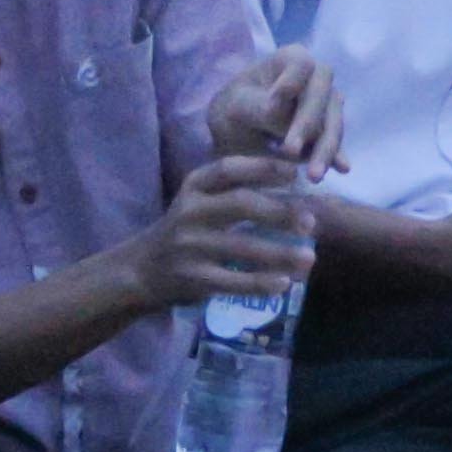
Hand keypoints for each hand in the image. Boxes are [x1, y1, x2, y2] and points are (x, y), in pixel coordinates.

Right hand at [126, 152, 318, 309]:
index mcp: (194, 187)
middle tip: (311, 223)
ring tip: (309, 259)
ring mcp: (189, 246)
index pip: (229, 169)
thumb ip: (235, 189)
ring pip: (241, 247)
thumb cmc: (186, 230)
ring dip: (279, 253)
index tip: (295, 172)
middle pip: (240, 204)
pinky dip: (260, 283)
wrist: (141, 269)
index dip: (263, 167)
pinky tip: (283, 284)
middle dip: (279, 211)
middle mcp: (189, 212)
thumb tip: (296, 176)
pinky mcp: (192, 278)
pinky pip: (232, 281)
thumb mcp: (200, 201)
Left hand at [204, 48, 342, 174]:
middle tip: (289, 151)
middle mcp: (316, 78)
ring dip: (324, 148)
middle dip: (308, 124)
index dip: (293, 80)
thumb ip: (257, 105)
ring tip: (312, 175)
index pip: (300, 64)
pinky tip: (341, 169)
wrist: (237, 136)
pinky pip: (335, 142)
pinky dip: (335, 156)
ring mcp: (327, 104)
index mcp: (290, 60)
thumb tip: (278, 106)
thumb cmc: (233, 111)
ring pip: (332, 122)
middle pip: (323, 95)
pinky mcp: (330, 130)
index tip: (278, 99)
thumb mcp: (236, 107)